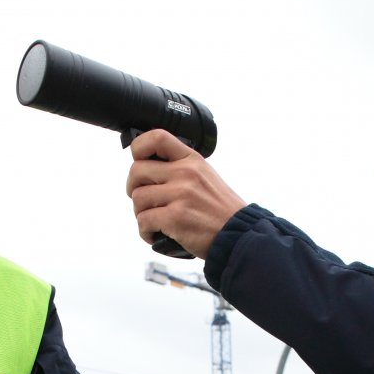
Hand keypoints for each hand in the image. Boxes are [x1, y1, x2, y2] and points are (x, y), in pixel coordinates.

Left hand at [125, 130, 245, 258]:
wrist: (239, 235)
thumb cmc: (221, 211)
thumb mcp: (205, 177)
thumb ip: (181, 170)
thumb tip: (148, 171)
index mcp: (192, 160)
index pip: (157, 138)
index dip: (139, 147)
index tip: (138, 160)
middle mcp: (185, 173)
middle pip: (137, 171)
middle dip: (133, 188)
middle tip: (143, 200)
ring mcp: (180, 195)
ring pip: (138, 198)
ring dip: (141, 214)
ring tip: (154, 221)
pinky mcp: (175, 218)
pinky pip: (143, 221)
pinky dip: (146, 232)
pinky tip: (156, 235)